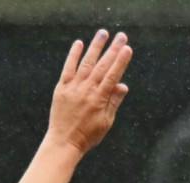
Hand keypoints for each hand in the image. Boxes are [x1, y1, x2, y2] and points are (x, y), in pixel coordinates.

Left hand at [47, 30, 131, 154]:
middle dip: (112, 50)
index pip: (113, 76)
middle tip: (121, 36)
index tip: (127, 49)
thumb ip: (113, 102)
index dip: (121, 61)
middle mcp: (87, 90)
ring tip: (103, 33)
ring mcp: (73, 87)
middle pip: (102, 66)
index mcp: (99, 99)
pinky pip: (68, 68)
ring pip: (86, 63)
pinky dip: (74, 55)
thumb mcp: (106, 122)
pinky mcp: (62, 87)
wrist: (64, 141)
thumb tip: (123, 85)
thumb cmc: (88, 135)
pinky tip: (79, 43)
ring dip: (95, 47)